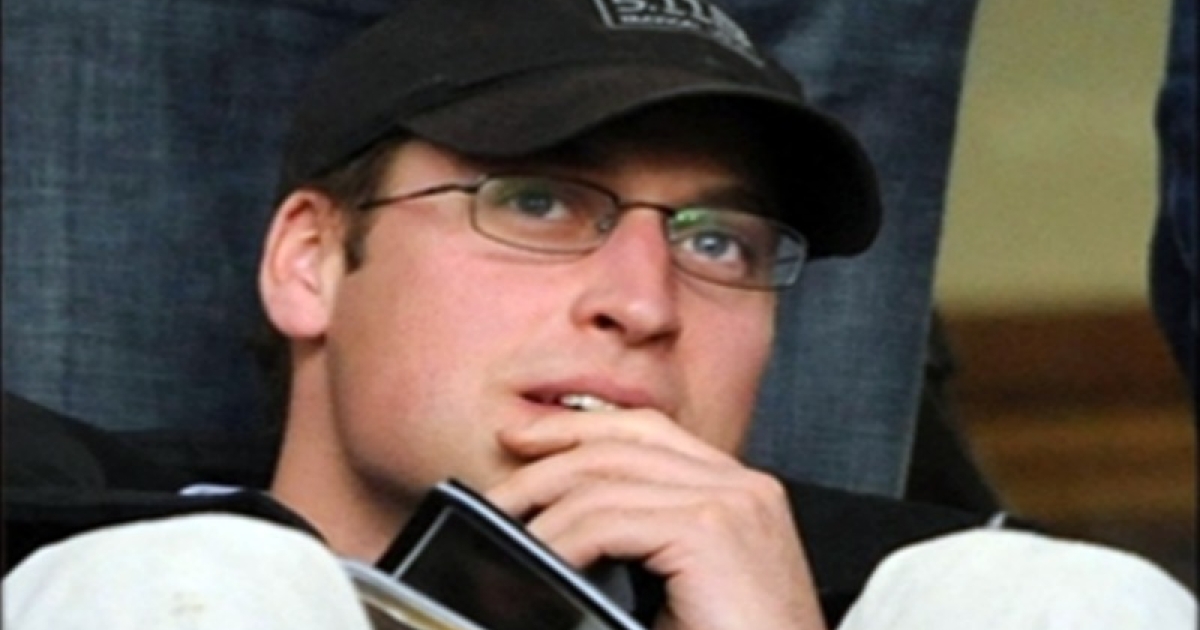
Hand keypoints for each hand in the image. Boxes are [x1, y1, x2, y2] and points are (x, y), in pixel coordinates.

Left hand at [486, 410, 826, 629]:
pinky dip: (560, 542)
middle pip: (624, 439)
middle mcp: (743, 486)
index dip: (579, 429)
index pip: (648, 433)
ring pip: (605, 478)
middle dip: (547, 459)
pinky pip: (607, 521)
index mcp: (741, 495)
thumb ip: (640, 550)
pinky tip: (538, 565)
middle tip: (495, 495)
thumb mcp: (680, 595)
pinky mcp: (711, 532)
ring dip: (541, 509)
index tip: (526, 444)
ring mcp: (731, 503)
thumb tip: (563, 535)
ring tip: (502, 538)